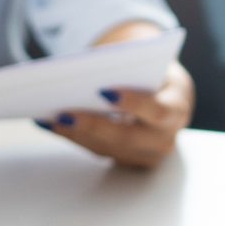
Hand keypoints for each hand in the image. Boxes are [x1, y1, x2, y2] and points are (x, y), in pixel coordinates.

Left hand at [44, 62, 192, 168]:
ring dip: (74, 134)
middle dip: (93, 126)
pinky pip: (95, 150)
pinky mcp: (125, 160)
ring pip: (106, 148)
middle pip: (126, 138)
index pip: (157, 111)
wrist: (168, 97)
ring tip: (48, 117)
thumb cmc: (155, 75)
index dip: (133, 103)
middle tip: (64, 113)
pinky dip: (71, 136)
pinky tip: (48, 122)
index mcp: (176, 110)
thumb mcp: (152, 65)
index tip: (105, 91)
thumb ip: (130, 67)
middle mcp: (164, 139)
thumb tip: (88, 68)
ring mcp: (144, 155)